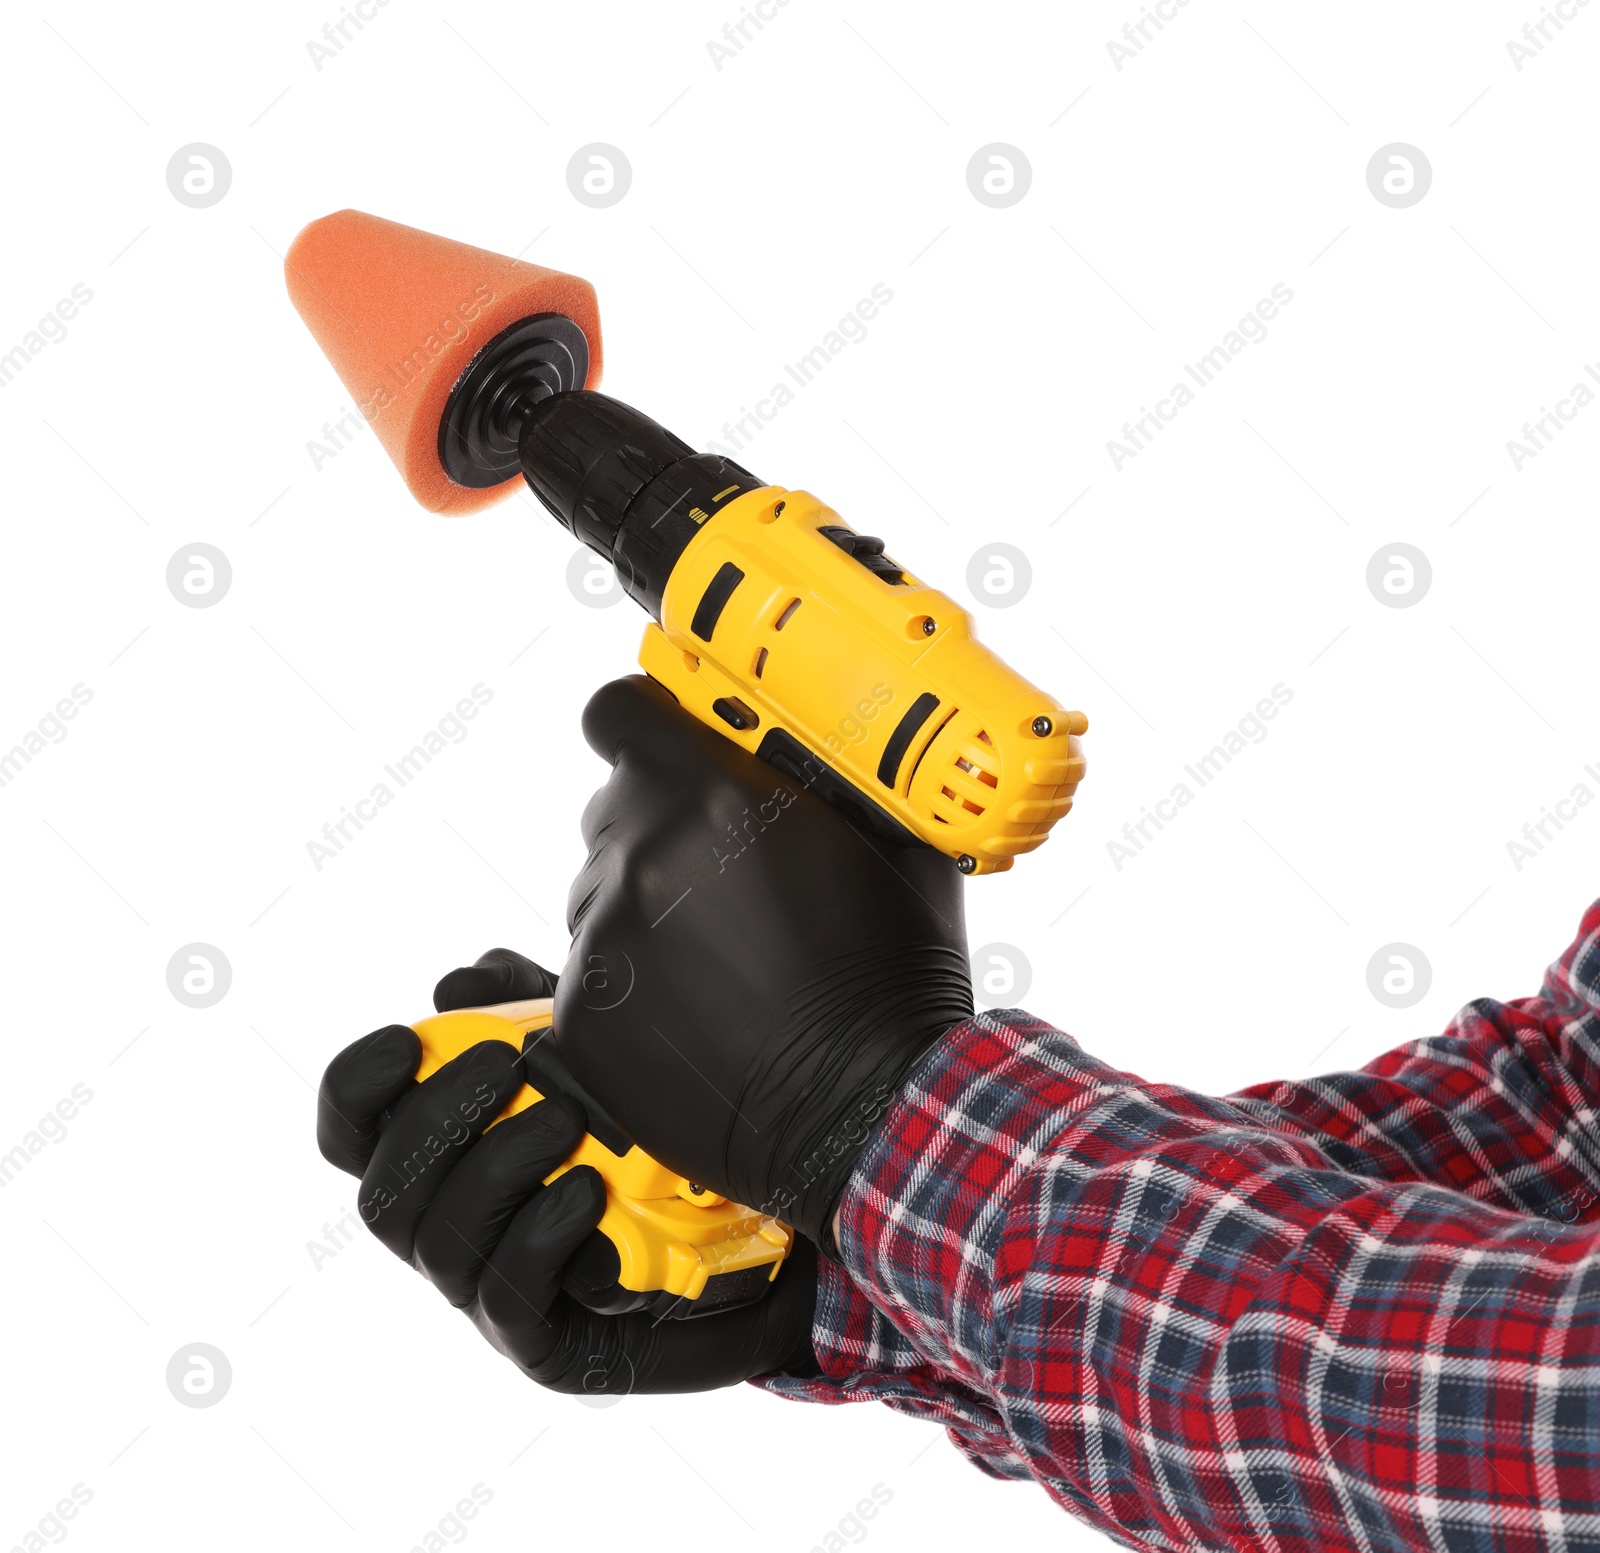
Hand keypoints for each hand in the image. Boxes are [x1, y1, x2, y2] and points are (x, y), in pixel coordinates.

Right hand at [315, 947, 818, 1394]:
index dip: (357, 1088)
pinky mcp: (545, 1342)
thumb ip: (528, 999)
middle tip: (507, 1062)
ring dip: (495, 1169)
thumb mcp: (595, 1045)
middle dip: (433, 1122)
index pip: (354, 1132)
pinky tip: (586, 1190)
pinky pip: (509, 1299)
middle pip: (382, 1195)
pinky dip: (539, 1236)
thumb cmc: (652, 1127)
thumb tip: (458, 983)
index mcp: (444, 1155)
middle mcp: (450, 1226)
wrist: (751, 1228)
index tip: (407, 1039)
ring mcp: (490, 1289)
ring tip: (565, 1118)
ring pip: (441, 1245)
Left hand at [556, 677, 973, 1246]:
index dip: (644, 722)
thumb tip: (808, 744)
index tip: (665, 739)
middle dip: (661, 826)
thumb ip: (829, 777)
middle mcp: (644, 860)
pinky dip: (634, 984)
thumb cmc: (893, 985)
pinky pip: (589, 969)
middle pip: (614, 807)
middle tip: (725, 876)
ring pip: (600, 892)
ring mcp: (604, 941)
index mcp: (716, 800)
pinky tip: (701, 1011)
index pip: (619, 712)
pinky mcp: (582, 1015)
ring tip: (723, 958)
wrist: (873, 1115)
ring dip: (646, 907)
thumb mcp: (893, 845)